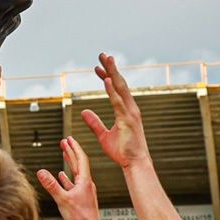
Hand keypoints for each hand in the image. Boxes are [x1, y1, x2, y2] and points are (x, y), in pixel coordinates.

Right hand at [37, 136, 100, 219]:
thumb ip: (51, 185)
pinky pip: (73, 183)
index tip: (69, 138)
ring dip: (69, 162)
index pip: (80, 159)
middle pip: (79, 163)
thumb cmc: (79, 217)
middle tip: (65, 141)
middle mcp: (86, 184)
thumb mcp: (62, 199)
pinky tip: (62, 176)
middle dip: (71, 151)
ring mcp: (84, 191)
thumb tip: (40, 171)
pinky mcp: (81, 198)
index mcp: (85, 181)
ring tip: (64, 153)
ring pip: (76, 172)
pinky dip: (67, 177)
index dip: (74, 148)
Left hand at [82, 53, 150, 169]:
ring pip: (120, 89)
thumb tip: (84, 111)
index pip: (115, 90)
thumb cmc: (122, 151)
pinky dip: (111, 90)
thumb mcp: (103, 136)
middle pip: (119, 84)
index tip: (96, 68)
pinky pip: (118, 102)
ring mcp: (130, 113)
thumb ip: (94, 123)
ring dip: (112, 73)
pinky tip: (105, 79)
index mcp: (125, 111)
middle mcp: (130, 109)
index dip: (106, 77)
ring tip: (105, 59)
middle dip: (111, 68)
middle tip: (102, 55)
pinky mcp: (128, 120)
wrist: (134, 164)